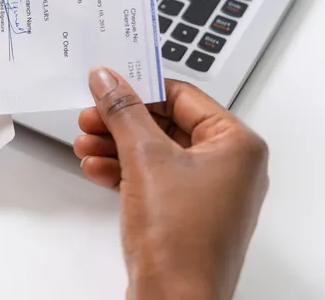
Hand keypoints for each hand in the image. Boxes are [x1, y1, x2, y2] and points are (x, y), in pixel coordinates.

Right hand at [74, 69, 268, 299]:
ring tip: (86, 144)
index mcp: (238, 146)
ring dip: (117, 145)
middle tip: (91, 116)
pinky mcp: (188, 215)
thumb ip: (124, 111)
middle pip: (168, 124)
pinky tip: (98, 169)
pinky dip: (125, 171)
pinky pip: (155, 179)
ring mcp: (211, 194)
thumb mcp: (145, 159)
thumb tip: (110, 81)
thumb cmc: (182, 243)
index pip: (183, 95)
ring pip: (157, 152)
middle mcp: (231, 168)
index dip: (141, 88)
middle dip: (122, 121)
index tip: (107, 84)